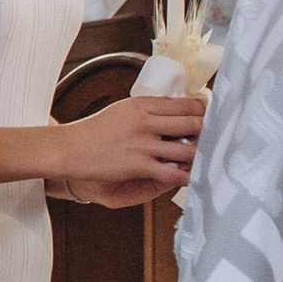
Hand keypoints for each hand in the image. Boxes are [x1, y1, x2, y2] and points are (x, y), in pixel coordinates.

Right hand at [54, 94, 203, 207]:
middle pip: (193, 123)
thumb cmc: (95, 131)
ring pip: (187, 149)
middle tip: (212, 139)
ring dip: (199, 155)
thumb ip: (149, 110)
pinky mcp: (138, 165)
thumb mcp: (123, 110)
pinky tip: (189, 176)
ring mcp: (143, 144)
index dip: (203, 112)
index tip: (207, 119)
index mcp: (143, 104)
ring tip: (202, 158)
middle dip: (207, 133)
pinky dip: (185, 175)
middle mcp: (146, 121)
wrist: (70, 149)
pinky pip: (172, 172)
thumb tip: (177, 111)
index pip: (186, 104)